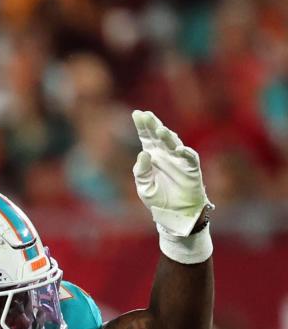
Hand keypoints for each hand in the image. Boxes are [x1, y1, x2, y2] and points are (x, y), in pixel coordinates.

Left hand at [132, 110, 211, 238]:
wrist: (174, 214)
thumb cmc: (158, 199)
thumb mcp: (144, 187)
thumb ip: (141, 172)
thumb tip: (143, 154)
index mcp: (153, 156)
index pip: (146, 137)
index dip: (143, 126)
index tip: (137, 113)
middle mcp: (166, 154)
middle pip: (159, 136)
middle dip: (153, 125)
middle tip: (146, 115)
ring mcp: (179, 159)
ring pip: (174, 143)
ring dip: (167, 136)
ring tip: (160, 130)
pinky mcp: (191, 168)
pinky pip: (189, 158)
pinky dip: (185, 153)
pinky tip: (178, 149)